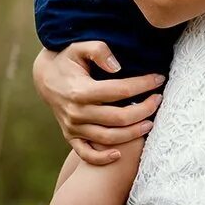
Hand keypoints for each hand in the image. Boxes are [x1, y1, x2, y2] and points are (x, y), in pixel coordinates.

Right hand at [32, 42, 164, 164]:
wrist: (45, 78)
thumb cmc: (68, 60)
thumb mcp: (80, 47)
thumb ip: (99, 51)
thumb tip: (117, 67)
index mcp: (81, 90)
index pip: (119, 90)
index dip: (143, 85)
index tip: (159, 78)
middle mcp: (76, 112)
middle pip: (118, 118)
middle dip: (144, 110)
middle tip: (159, 100)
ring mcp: (73, 127)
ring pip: (108, 138)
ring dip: (133, 133)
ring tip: (150, 123)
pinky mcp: (71, 136)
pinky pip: (86, 153)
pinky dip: (102, 158)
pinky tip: (119, 154)